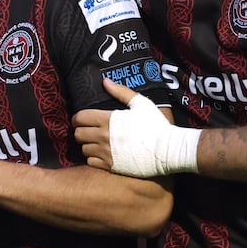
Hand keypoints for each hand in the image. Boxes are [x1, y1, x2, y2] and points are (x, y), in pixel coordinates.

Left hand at [74, 79, 198, 177]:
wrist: (168, 150)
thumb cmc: (156, 125)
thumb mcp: (141, 104)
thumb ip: (121, 92)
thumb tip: (105, 82)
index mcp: (108, 119)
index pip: (79, 118)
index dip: (78, 118)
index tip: (83, 120)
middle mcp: (103, 136)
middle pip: (78, 135)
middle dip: (81, 131)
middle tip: (89, 131)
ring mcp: (106, 152)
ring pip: (83, 149)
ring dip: (88, 145)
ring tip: (96, 143)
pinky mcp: (111, 166)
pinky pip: (91, 162)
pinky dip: (93, 158)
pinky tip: (102, 154)